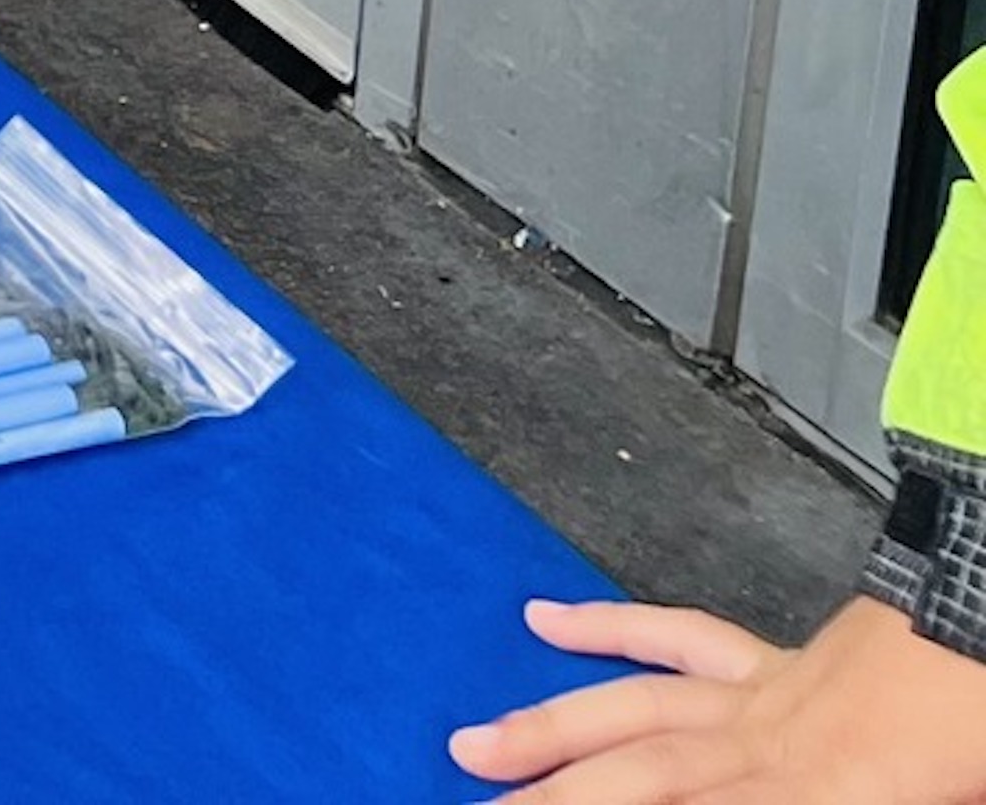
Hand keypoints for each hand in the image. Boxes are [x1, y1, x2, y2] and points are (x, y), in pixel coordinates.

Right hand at [455, 596, 985, 801]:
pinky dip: (612, 628)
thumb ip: (861, 796)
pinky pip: (683, 641)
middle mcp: (772, 744)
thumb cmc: (981, 737)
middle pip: (642, 775)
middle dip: (553, 796)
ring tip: (474, 743)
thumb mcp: (955, 799)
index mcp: (822, 794)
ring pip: (640, 710)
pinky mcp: (782, 665)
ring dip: (552, 728)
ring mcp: (769, 696)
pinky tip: (549, 621)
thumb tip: (751, 786)